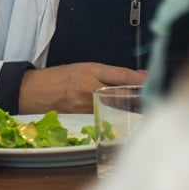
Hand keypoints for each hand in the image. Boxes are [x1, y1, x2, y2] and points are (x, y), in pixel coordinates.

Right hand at [19, 64, 146, 113]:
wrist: (34, 93)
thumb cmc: (62, 77)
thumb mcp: (88, 67)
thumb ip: (115, 73)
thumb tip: (141, 76)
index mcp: (92, 74)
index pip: (122, 78)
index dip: (139, 81)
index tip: (153, 82)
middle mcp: (90, 92)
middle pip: (121, 97)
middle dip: (139, 99)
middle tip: (154, 99)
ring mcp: (86, 109)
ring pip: (115, 110)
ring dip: (131, 110)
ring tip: (145, 109)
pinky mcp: (83, 122)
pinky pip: (105, 121)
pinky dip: (117, 120)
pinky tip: (128, 121)